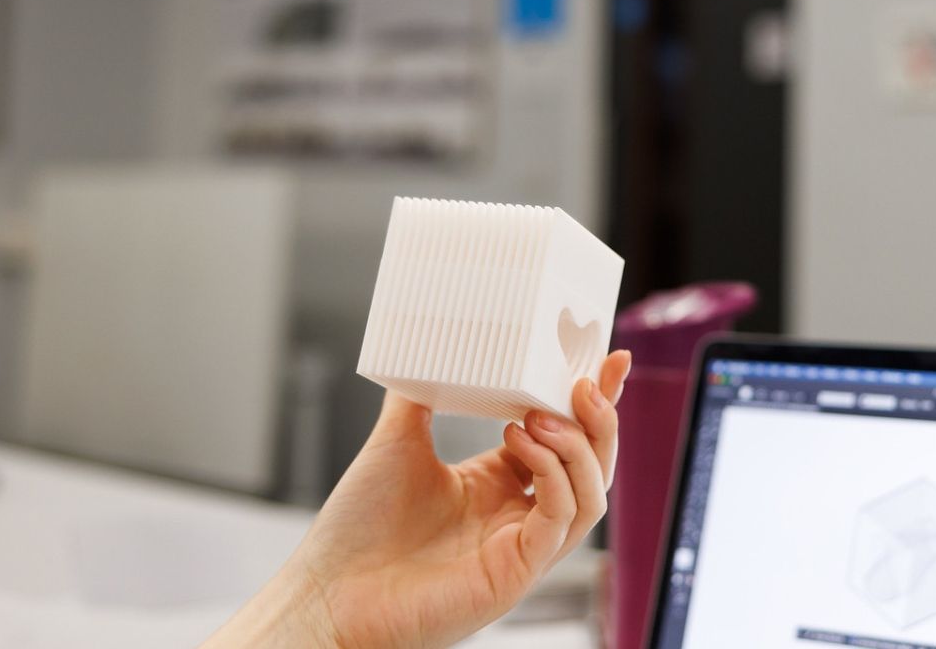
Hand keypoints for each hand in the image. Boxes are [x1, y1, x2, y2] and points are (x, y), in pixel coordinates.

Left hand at [205, 350, 630, 648]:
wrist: (327, 590)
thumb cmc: (357, 530)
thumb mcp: (396, 442)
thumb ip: (418, 394)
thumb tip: (428, 345)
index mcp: (497, 485)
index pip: (563, 438)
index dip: (591, 402)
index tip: (607, 359)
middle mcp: (516, 516)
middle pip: (592, 466)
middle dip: (600, 420)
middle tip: (586, 380)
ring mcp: (520, 547)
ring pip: (591, 495)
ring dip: (581, 447)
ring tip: (544, 413)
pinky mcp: (515, 572)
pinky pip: (560, 520)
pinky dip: (553, 475)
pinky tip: (522, 442)